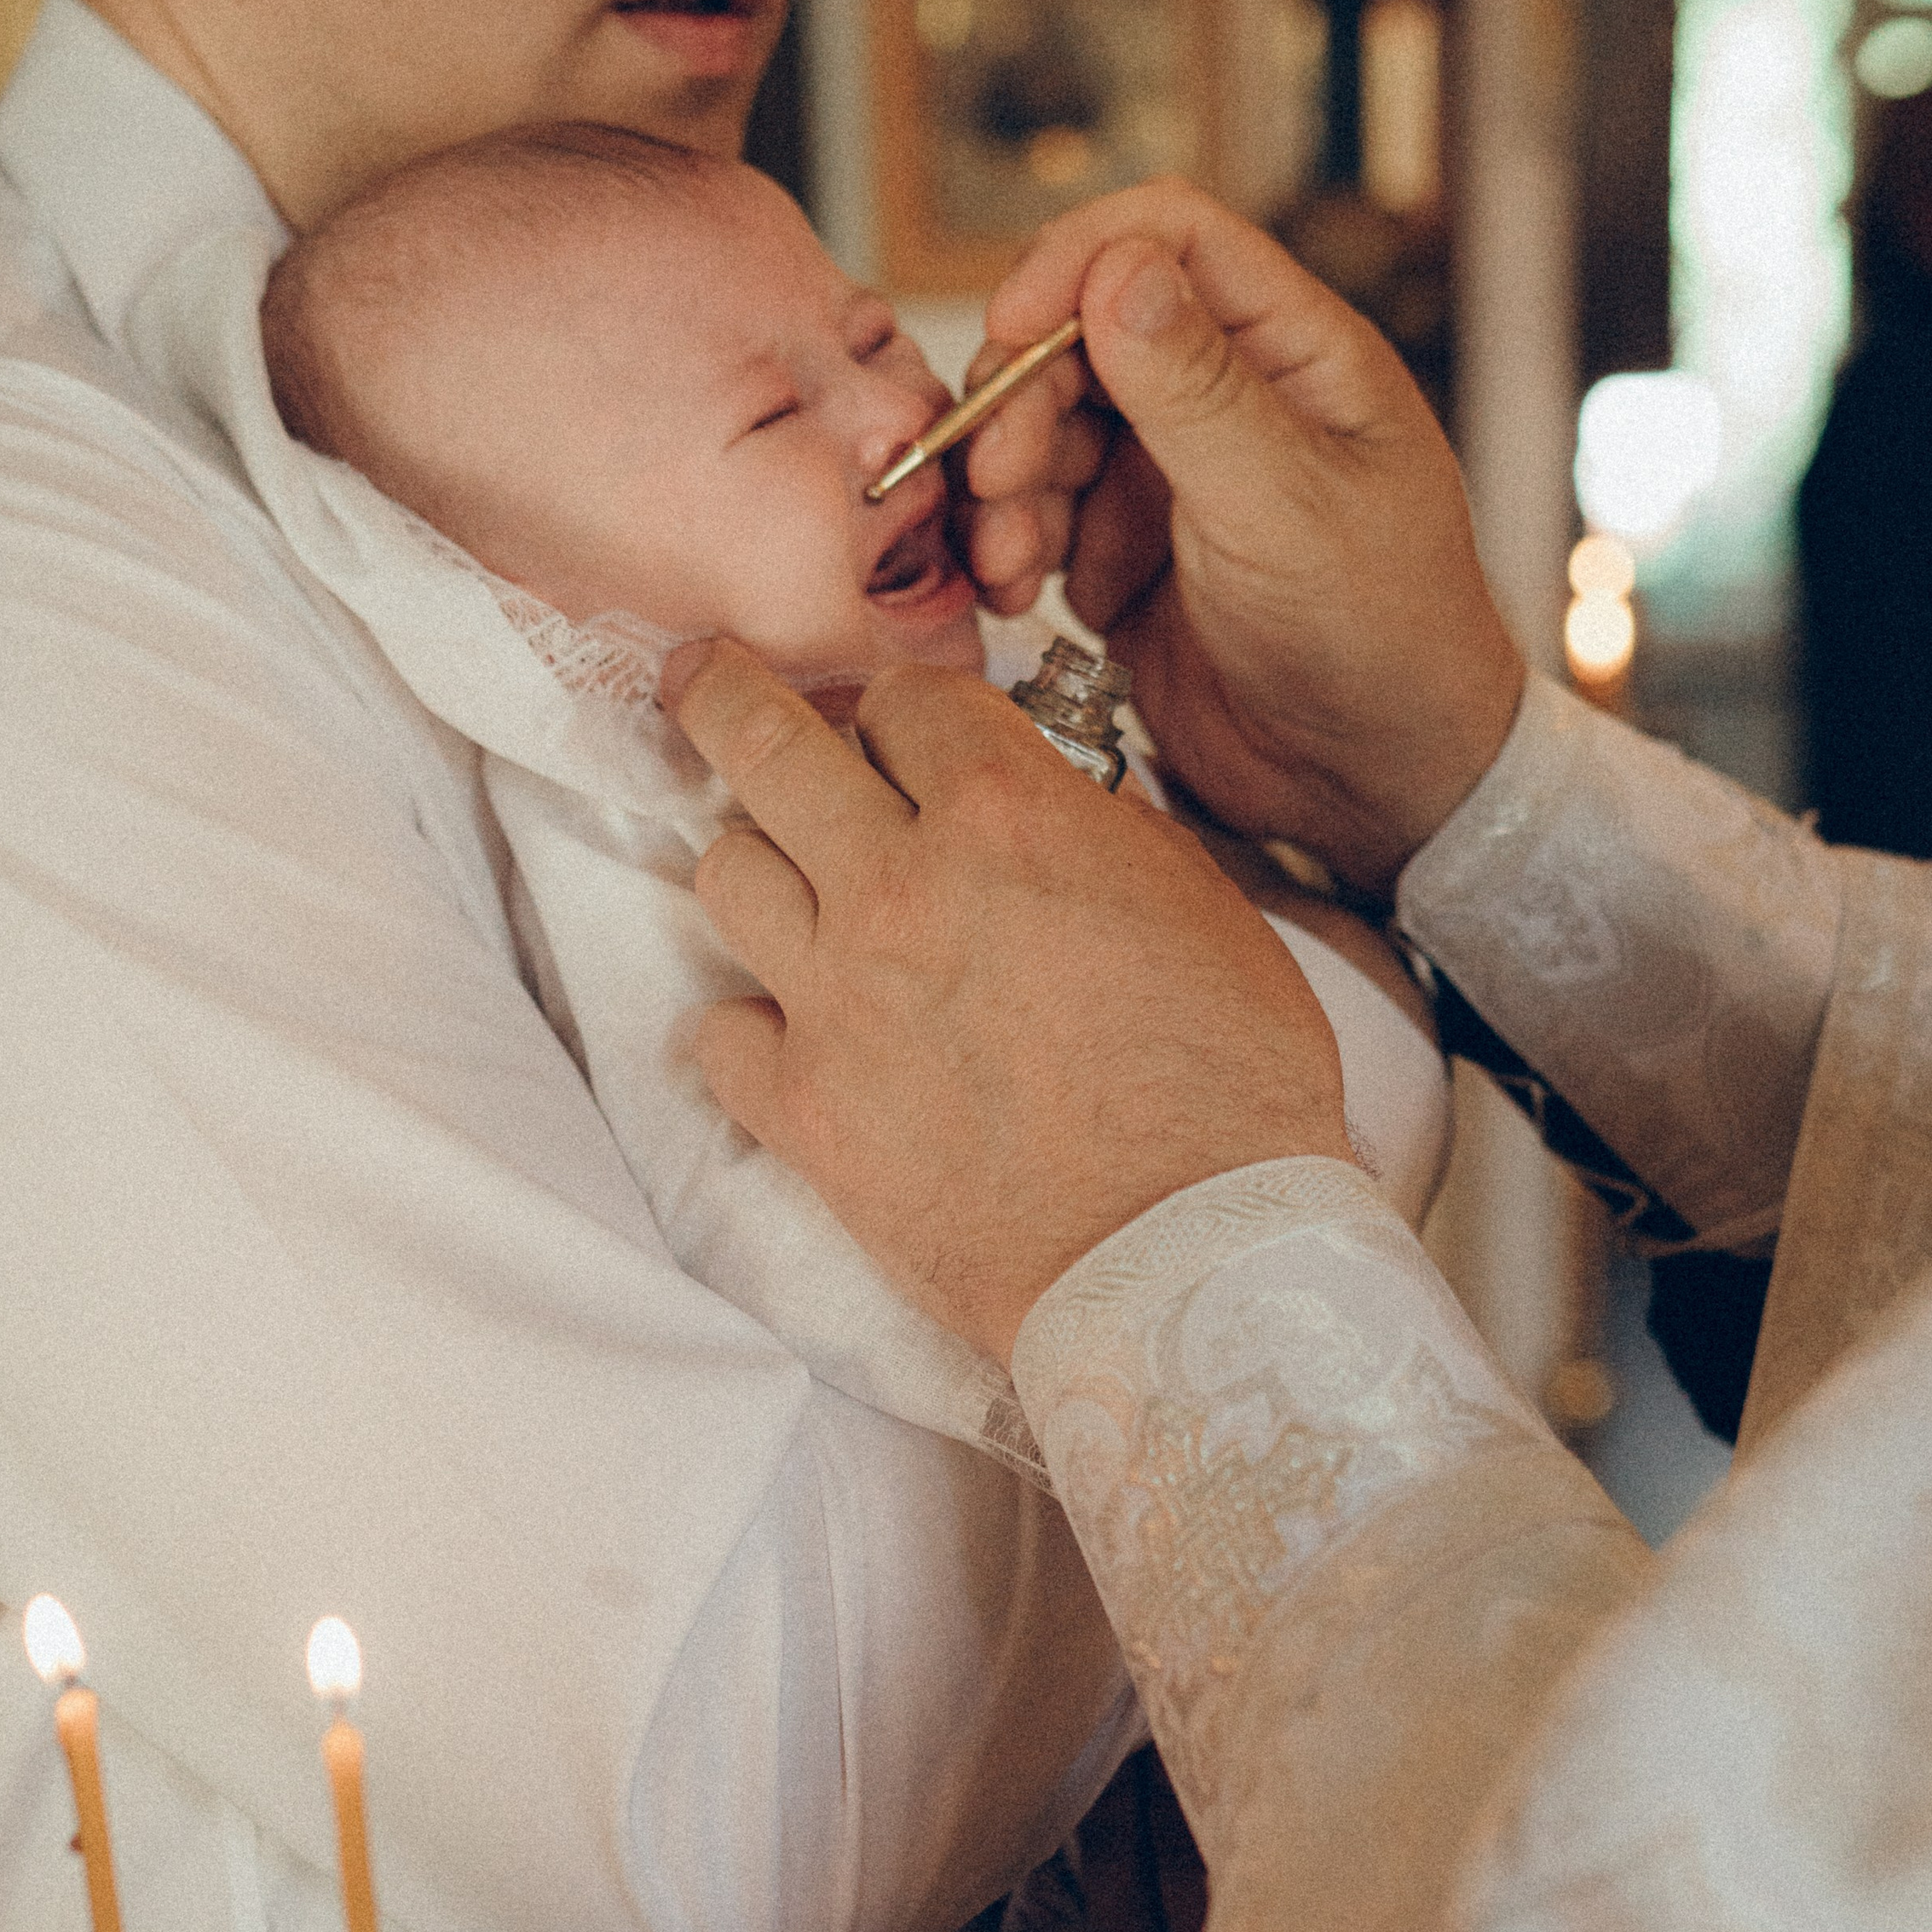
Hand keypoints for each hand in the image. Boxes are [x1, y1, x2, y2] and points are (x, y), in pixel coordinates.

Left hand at [670, 642, 1353, 1364]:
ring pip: (725, 873)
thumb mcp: (1202, 908)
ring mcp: (837, 997)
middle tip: (703, 679)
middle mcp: (900, 886)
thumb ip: (1105, 835)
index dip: (903, 709)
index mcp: (1008, 816)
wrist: (1184, 1251)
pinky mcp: (804, 1108)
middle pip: (764, 745)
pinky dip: (747, 1027)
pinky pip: (719, 1033)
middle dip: (728, 696)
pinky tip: (786, 1032)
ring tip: (783, 881)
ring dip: (755, 864)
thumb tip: (1056, 810)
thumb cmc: (1228, 1086)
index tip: (895, 726)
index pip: (903, 699)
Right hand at [956, 179, 1525, 896]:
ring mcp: (1173, 478)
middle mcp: (1226, 398)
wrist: (1378, 789)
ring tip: (1005, 559)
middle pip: (1080, 334)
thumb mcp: (1287, 506)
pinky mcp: (1129, 557)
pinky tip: (1013, 592)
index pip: (1167, 239)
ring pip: (1047, 429)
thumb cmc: (1380, 640)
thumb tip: (1117, 267)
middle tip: (993, 475)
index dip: (1076, 262)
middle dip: (1020, 396)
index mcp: (1293, 353)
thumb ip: (1197, 389)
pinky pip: (1039, 519)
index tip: (1013, 327)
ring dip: (1005, 483)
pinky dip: (1010, 546)